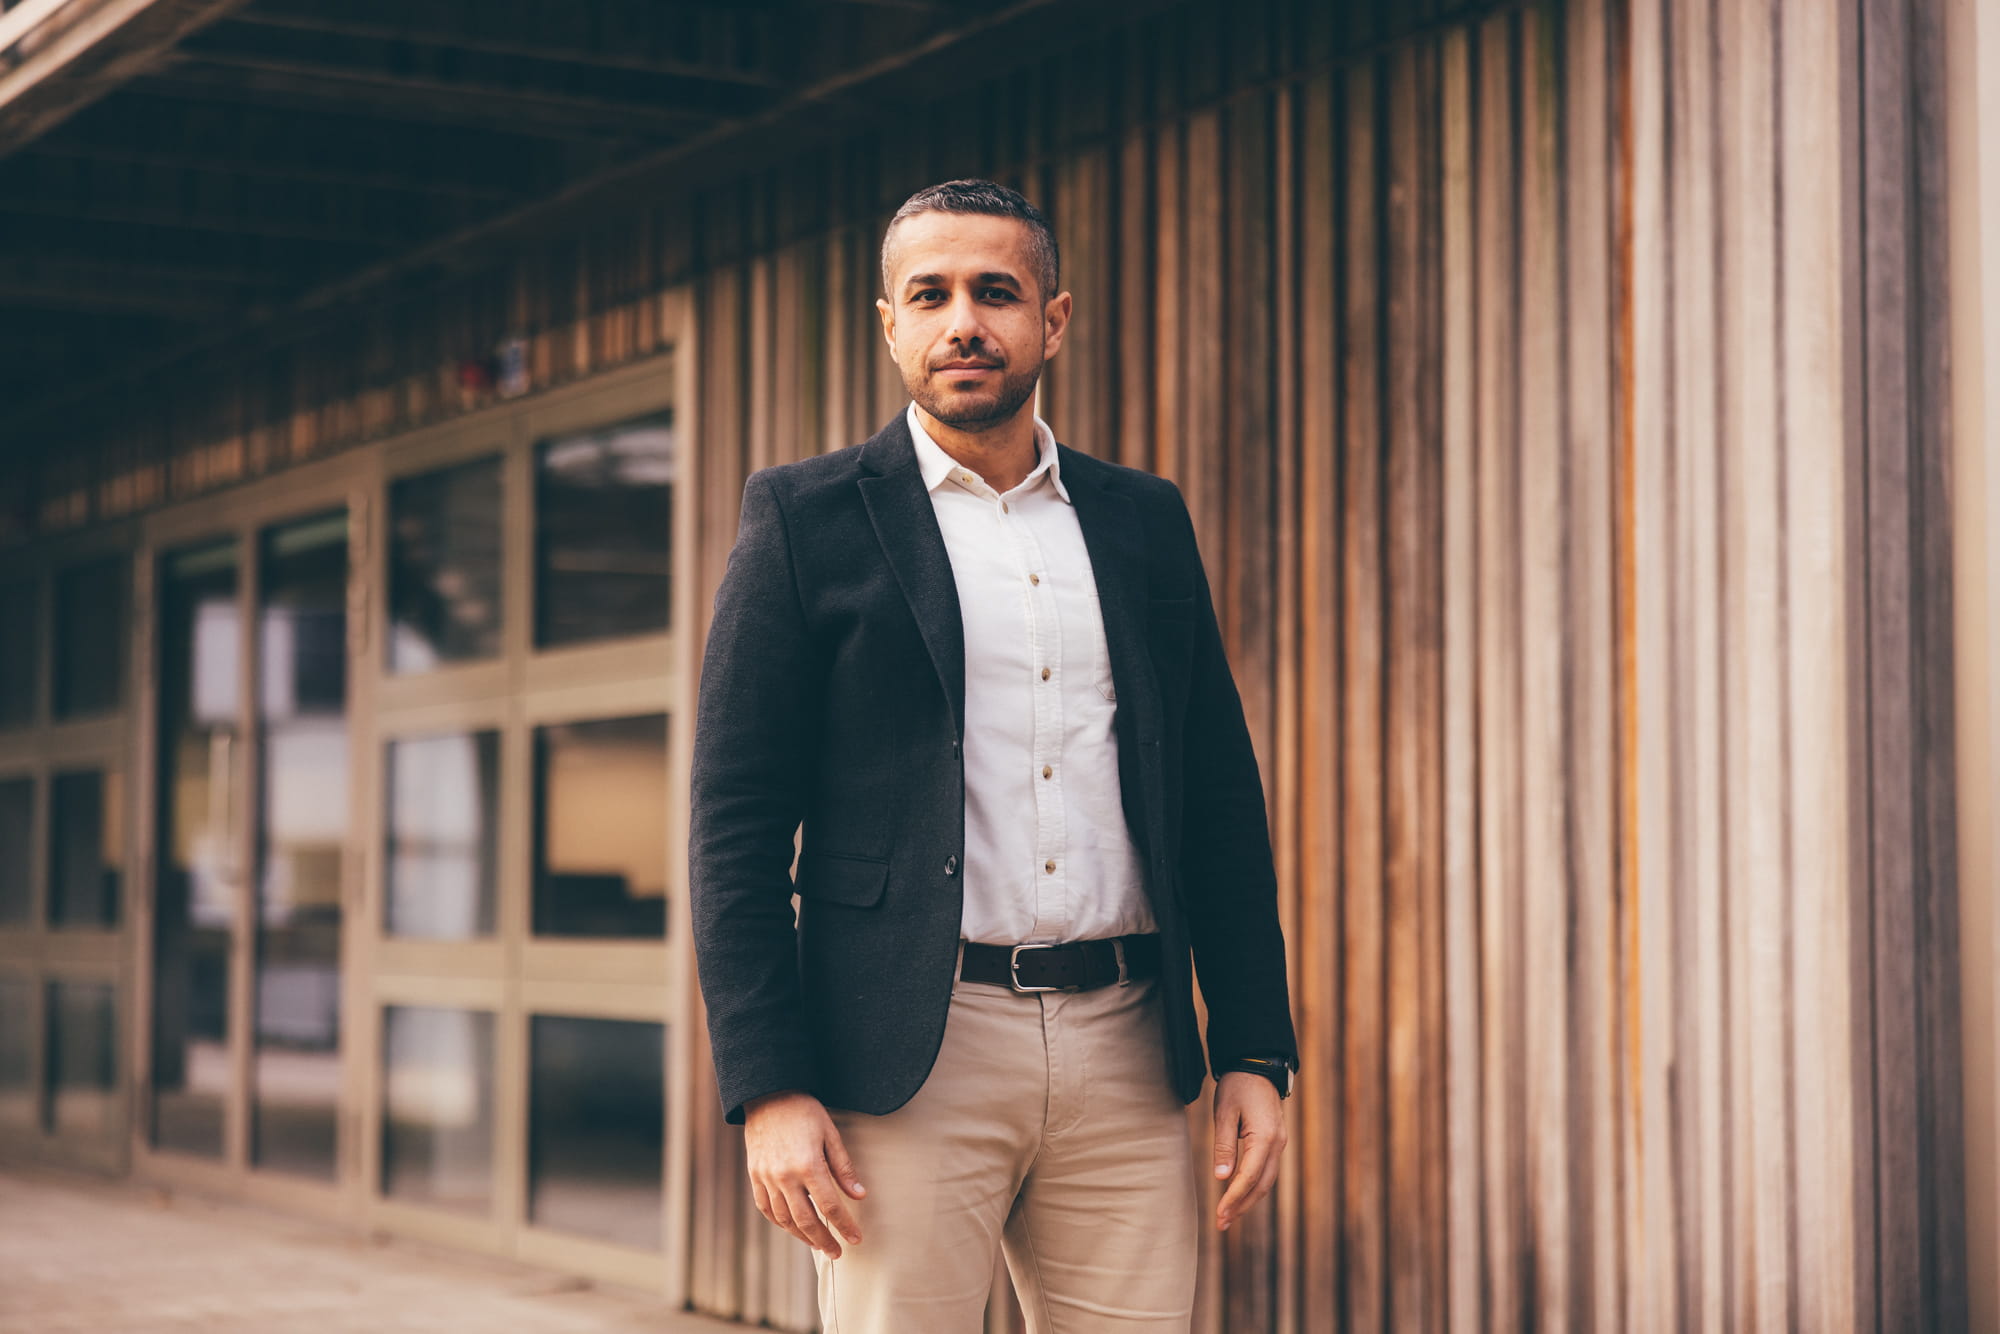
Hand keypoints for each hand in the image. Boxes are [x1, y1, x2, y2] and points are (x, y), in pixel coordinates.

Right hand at [743, 1090, 866, 1257]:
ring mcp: (767, 1178)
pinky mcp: (755, 1176)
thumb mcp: (830, 1134)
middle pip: (806, 1220)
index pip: (830, 1207)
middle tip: (837, 1253)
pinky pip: (766, 1209)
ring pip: (785, 1219)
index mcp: (808, 1165)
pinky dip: (780, 1222)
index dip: (844, 1226)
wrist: (767, 1094)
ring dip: (802, 1236)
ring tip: (818, 1243)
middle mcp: (785, 1176)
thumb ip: (844, 1167)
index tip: (856, 1239)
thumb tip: (859, 1195)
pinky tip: (793, 1228)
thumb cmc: (804, 1111)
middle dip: (824, 1240)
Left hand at [1211, 1071, 1286, 1230]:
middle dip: (1241, 1207)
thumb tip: (1222, 1178)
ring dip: (1248, 1200)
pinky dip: (1253, 1187)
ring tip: (1228, 1216)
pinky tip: (1239, 1196)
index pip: (1249, 1177)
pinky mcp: (1275, 1142)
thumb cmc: (1237, 1086)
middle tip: (1221, 1224)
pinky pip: (1266, 1171)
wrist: (1257, 1066)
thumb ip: (1223, 1146)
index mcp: (1265, 1138)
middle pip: (1261, 1185)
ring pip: (1265, 1181)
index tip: (1219, 1215)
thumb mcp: (1224, 1113)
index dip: (1234, 1199)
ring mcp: (1279, 1144)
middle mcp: (1277, 1145)